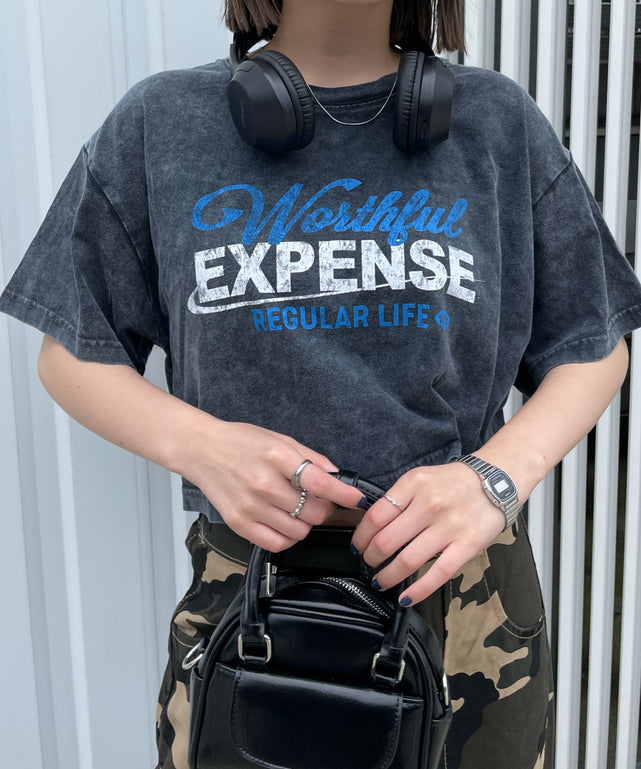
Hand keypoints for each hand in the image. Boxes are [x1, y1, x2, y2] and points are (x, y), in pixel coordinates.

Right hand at [185, 420, 366, 550]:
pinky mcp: (239, 524)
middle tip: (320, 501)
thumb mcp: (279, 439)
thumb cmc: (242, 442)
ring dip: (307, 523)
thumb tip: (337, 476)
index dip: (344, 494)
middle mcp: (264, 484)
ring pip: (299, 531)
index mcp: (276, 457)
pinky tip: (286, 523)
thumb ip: (310, 458)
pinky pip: (277, 544)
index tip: (357, 499)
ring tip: (298, 509)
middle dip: (325, 509)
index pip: (320, 483)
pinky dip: (289, 537)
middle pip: (313, 512)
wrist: (202, 450)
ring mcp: (250, 507)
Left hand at [350, 463, 506, 604]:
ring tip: (380, 581)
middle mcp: (429, 505)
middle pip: (386, 541)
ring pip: (407, 561)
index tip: (358, 546)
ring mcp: (448, 527)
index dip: (361, 536)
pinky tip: (405, 597)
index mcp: (413, 485)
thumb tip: (371, 526)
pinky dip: (418, 590)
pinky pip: (438, 574)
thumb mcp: (420, 478)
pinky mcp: (467, 546)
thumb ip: (398, 498)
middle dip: (371, 558)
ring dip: (387, 576)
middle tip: (368, 563)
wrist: (496, 480)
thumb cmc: (453, 482)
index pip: (375, 516)